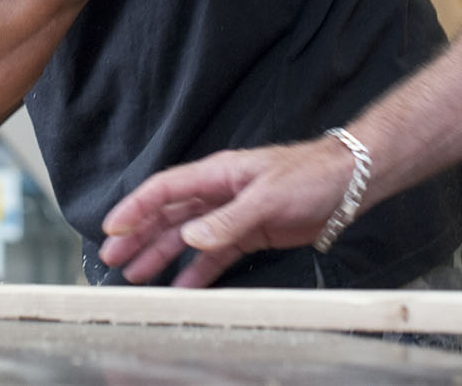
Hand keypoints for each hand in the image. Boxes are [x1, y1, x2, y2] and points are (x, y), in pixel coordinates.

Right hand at [98, 138, 351, 287]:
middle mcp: (218, 193)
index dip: (135, 208)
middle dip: (139, 236)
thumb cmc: (310, 175)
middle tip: (114, 259)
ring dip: (161, 255)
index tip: (113, 230)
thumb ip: (229, 218)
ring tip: (136, 276)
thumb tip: (193, 238)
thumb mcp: (268, 195)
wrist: (348, 183)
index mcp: (217, 173)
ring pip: (187, 237)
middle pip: (169, 215)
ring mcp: (232, 214)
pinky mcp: (249, 233)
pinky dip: (198, 271)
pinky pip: (216, 255)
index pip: (165, 189)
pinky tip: (182, 287)